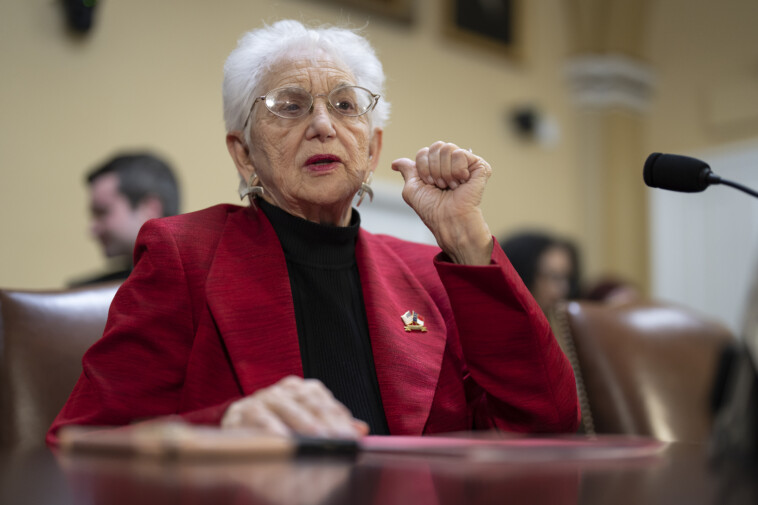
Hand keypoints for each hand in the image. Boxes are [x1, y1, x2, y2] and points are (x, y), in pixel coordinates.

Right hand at [221, 376, 368, 437]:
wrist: (238, 434)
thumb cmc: (279, 430)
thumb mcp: (309, 427)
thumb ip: (334, 426)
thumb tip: (362, 429)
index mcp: (302, 390)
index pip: (325, 402)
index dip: (339, 420)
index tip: (351, 440)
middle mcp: (283, 390)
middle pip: (308, 403)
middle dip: (324, 424)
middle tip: (336, 443)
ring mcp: (261, 399)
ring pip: (285, 408)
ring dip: (300, 426)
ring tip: (313, 444)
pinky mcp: (239, 413)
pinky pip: (259, 421)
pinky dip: (273, 433)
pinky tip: (284, 445)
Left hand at [392, 141, 493, 264]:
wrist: (447, 219)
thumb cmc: (431, 208)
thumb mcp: (412, 189)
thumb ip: (407, 171)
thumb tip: (394, 163)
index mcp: (437, 166)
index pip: (423, 152)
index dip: (422, 169)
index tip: (429, 184)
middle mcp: (451, 163)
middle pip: (435, 147)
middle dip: (433, 169)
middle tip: (440, 186)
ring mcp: (466, 163)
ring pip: (448, 148)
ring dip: (445, 172)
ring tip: (451, 186)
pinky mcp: (479, 166)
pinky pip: (460, 153)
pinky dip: (457, 171)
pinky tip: (461, 183)